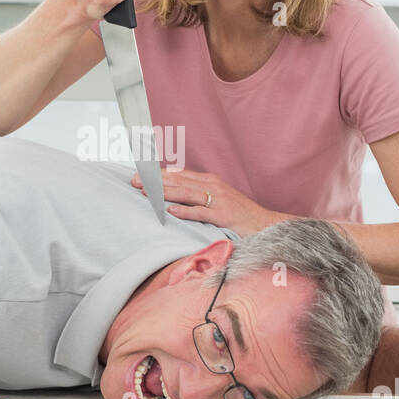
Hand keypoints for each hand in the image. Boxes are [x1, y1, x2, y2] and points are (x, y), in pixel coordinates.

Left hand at [131, 167, 281, 235]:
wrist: (264, 223)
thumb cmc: (238, 213)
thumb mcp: (216, 198)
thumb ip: (196, 193)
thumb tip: (172, 192)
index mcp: (209, 180)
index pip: (179, 174)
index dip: (158, 174)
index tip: (139, 174)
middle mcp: (212, 186)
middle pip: (179, 181)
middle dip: (155, 181)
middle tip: (134, 181)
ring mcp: (218, 200)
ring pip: (187, 193)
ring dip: (165, 192)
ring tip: (147, 192)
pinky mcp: (223, 215)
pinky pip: (201, 213)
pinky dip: (186, 211)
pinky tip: (171, 210)